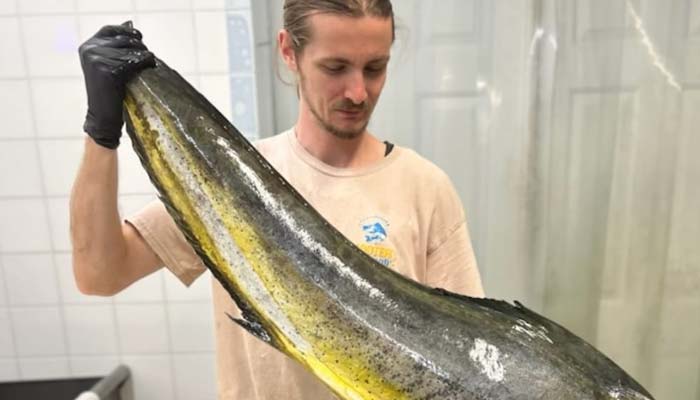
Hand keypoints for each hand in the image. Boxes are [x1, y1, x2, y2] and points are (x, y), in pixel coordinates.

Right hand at [79, 21, 154, 148]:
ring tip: (150, 64)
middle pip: (124, 40)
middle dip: (139, 47)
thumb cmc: (109, 93)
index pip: (110, 30)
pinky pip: (135, 60)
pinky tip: (152, 67)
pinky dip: (147, 62)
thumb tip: (130, 24)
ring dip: (146, 55)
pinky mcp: (109, 71)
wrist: (102, 117)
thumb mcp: (107, 65)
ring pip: (132, 50)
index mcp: (87, 47)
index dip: (127, 32)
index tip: (139, 38)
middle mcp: (90, 51)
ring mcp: (98, 60)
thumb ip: (115, 46)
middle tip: (148, 57)